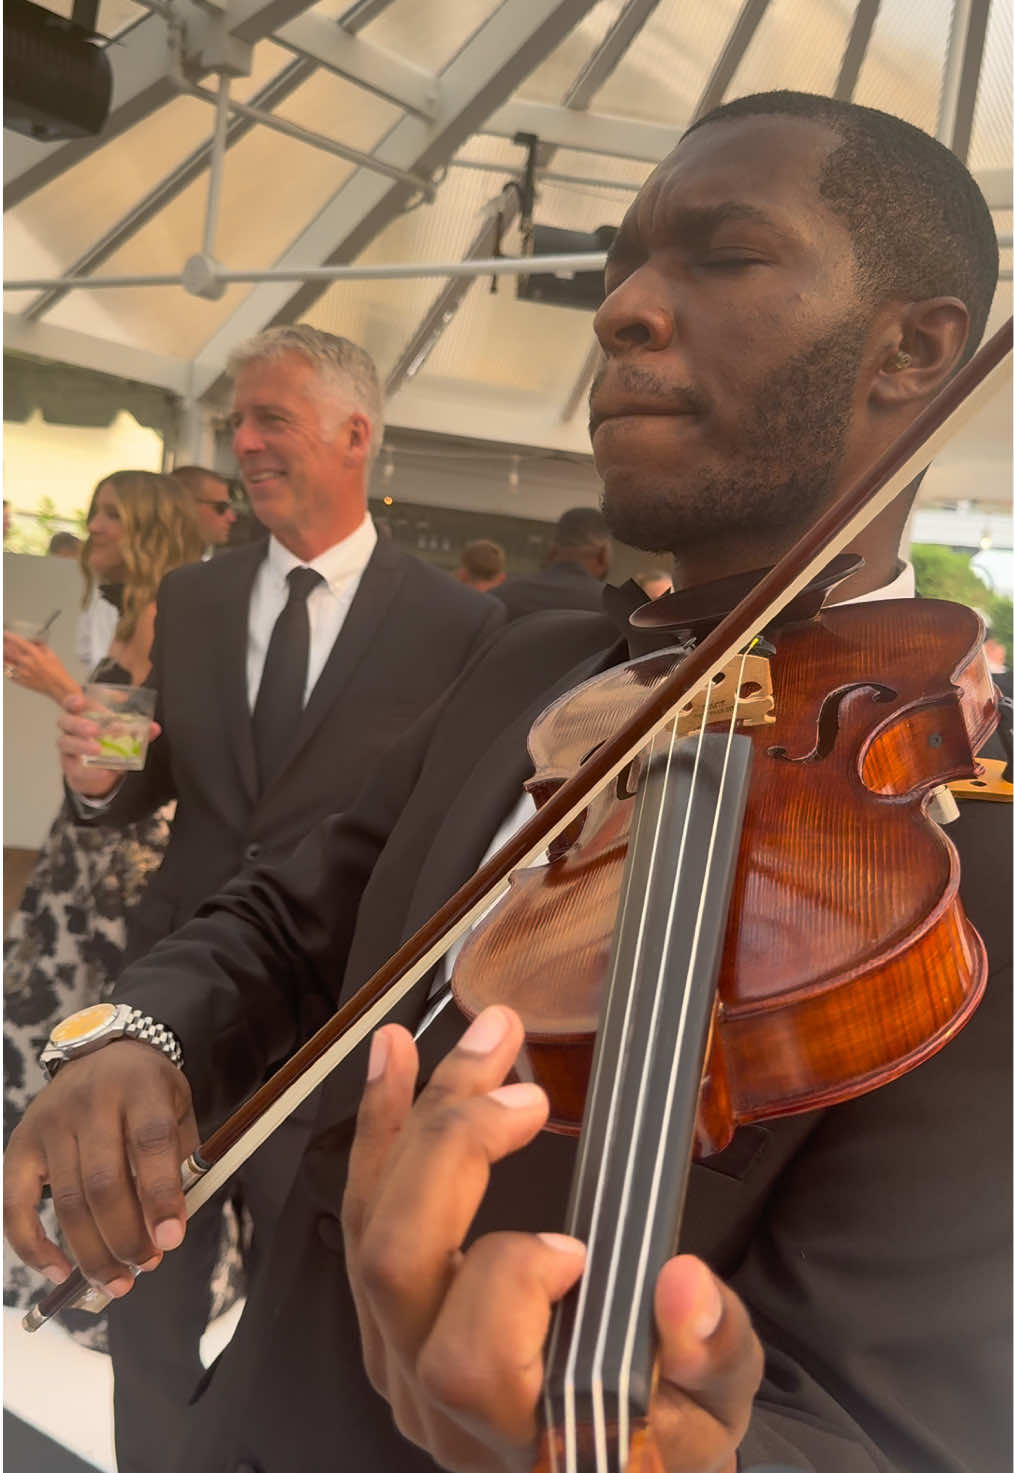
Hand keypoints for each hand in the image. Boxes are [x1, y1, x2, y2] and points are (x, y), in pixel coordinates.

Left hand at [3, 633, 76, 703]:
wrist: (59, 687)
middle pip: (8, 652)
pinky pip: (9, 674)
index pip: (19, 642)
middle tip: (3, 644)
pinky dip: (7, 669)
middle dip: (4, 647)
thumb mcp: (52, 655)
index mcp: (35, 655)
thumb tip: (34, 642)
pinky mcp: (20, 680)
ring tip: (4, 655)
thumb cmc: (57, 672)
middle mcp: (26, 663)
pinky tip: (9, 667)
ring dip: (4, 658)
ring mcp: (22, 672)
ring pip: (6, 663)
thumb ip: (41, 646)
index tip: (6, 633)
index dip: (10, 636)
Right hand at [3, 1042, 196, 1297]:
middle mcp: (90, 1101)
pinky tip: (60, 1272)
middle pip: (104, 1182)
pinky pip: (17, 1207)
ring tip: (118, 1281)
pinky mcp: (20, 1145)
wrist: (102, 1052)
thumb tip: (167, 1233)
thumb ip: (178, 1163)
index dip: (161, 1195)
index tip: (171, 1240)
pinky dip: (34, 1247)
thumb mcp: (177, 1110)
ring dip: (92, 1252)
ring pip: (67, 1201)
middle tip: (146, 1265)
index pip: (150, 1143)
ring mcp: (50, 1123)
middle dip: (126, 1236)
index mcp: (139, 1086)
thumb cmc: (148, 1093)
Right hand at [57, 690, 160, 797]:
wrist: (99, 772)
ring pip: (65, 743)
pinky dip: (91, 772)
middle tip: (95, 729)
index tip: (81, 701)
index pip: (71, 704)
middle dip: (78, 724)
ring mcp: (68, 750)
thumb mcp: (122, 736)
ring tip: (98, 750)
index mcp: (82, 716)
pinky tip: (104, 771)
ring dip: (82, 746)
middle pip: (65, 722)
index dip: (73, 701)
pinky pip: (76, 770)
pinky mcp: (71, 769)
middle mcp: (71, 730)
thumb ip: (138, 731)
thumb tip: (154, 728)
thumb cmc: (107, 745)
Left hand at [343, 1005, 761, 1472]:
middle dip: (451, 1149)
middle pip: (396, 1266)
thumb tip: (685, 1284)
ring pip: (368, 1228)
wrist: (606, 1466)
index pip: (472, 1359)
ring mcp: (399, 1359)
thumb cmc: (659, 1438)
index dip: (512, 1280)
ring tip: (461, 1043)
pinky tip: (399, 1064)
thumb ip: (711, 1354)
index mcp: (519, 1431)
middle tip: (523, 1093)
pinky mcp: (386, 1321)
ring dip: (410, 1120)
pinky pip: (362, 1217)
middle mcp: (436, 1402)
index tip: (577, 1248)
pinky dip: (380, 1133)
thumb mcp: (716, 1412)